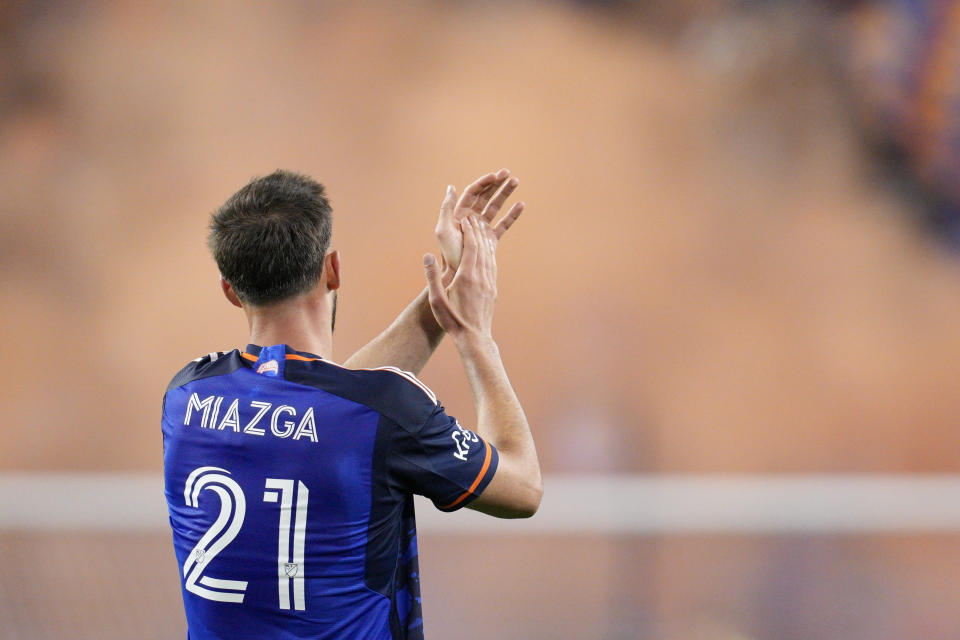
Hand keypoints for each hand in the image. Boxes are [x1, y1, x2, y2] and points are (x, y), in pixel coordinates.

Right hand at [424, 216, 497, 339]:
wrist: (474, 337)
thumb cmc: (452, 320)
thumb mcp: (436, 300)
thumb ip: (432, 277)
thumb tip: (427, 255)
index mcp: (467, 277)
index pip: (471, 247)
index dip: (469, 231)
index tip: (466, 219)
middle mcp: (481, 277)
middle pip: (482, 247)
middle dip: (478, 231)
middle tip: (474, 217)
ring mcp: (489, 283)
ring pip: (490, 255)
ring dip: (485, 240)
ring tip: (482, 228)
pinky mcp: (493, 289)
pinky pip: (493, 266)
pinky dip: (490, 253)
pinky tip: (488, 249)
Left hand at [435, 169, 522, 278]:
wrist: (457, 274)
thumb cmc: (448, 253)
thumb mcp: (443, 229)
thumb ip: (446, 208)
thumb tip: (451, 187)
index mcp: (460, 213)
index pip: (473, 192)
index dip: (483, 183)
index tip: (495, 176)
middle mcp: (471, 218)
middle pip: (485, 196)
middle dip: (496, 184)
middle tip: (508, 173)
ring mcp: (482, 227)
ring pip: (495, 206)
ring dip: (505, 194)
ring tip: (516, 182)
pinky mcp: (491, 238)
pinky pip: (503, 224)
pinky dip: (512, 215)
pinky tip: (521, 205)